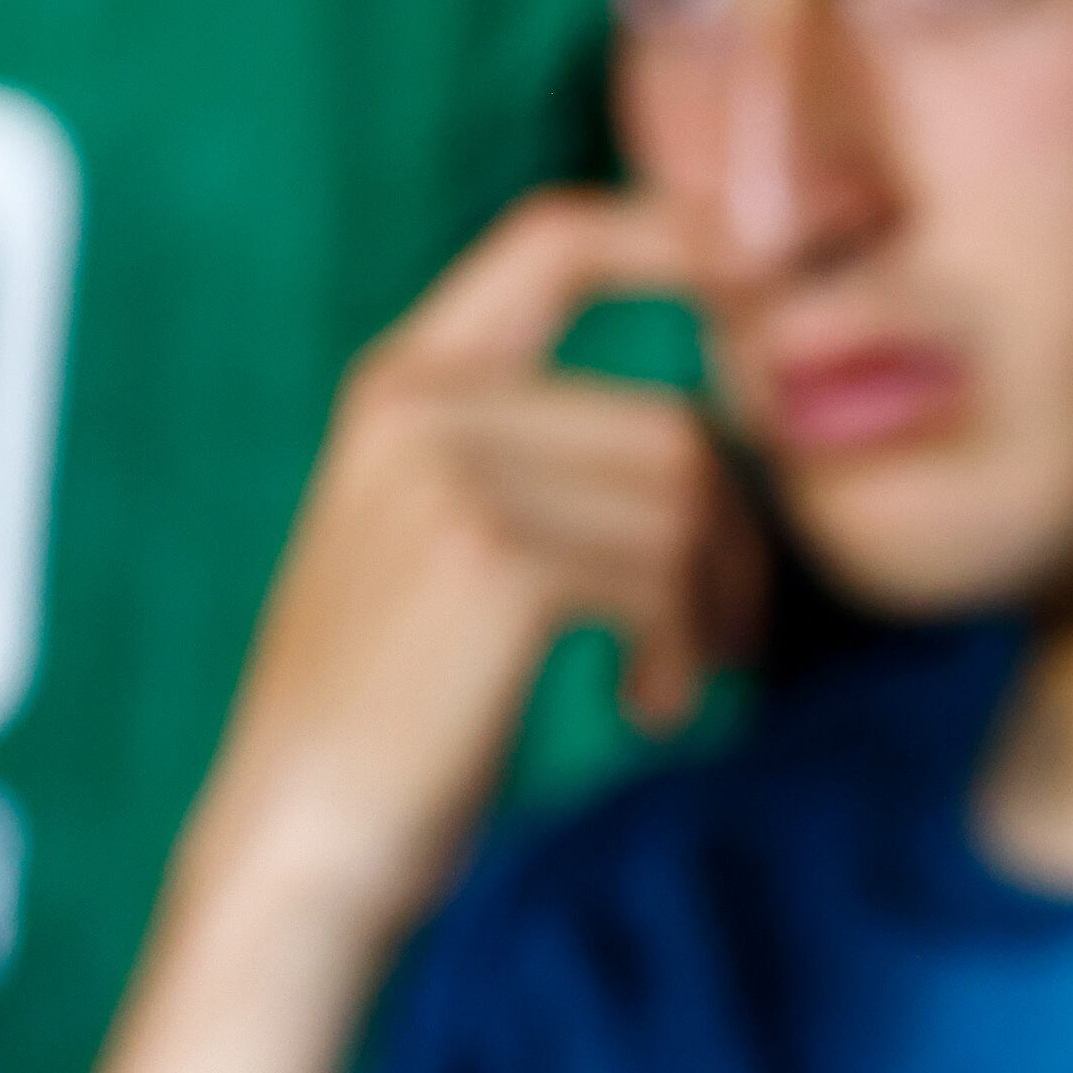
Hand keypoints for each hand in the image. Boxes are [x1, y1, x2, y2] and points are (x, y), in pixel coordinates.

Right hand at [192, 188, 761, 943]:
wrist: (305, 839)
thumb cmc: (401, 717)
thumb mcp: (441, 548)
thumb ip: (535, 460)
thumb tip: (723, 425)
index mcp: (404, 386)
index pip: (553, 241)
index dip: (673, 234)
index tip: (767, 270)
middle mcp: (420, 407)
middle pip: (674, 426)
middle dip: (735, 542)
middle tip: (722, 640)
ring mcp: (451, 476)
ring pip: (686, 501)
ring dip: (714, 608)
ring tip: (671, 680)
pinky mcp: (494, 560)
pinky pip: (664, 574)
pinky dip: (680, 655)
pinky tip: (643, 708)